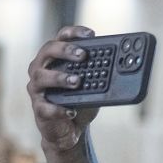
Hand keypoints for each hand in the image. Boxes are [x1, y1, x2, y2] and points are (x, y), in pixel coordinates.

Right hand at [26, 26, 100, 153]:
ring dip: (60, 77)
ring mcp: (37, 88)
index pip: (61, 37)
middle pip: (48, 50)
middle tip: (83, 55)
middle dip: (65, 50)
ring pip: (41, 77)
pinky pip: (45, 107)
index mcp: (54, 58)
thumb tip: (126, 64)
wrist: (69, 130)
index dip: (74, 33)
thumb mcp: (93, 84)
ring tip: (77, 81)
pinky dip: (59, 109)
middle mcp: (41, 68)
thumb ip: (101, 73)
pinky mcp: (38, 109)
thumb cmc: (79, 101)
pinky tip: (71, 111)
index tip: (91, 34)